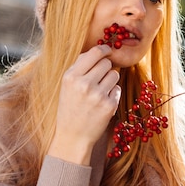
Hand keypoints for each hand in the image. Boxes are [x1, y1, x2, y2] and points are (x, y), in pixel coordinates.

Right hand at [48, 44, 120, 164]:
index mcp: (71, 76)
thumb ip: (79, 67)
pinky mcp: (109, 105)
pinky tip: (102, 102)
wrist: (73, 136)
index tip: (108, 49)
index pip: (94, 53)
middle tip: (99, 78)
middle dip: (106, 67)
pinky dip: (112, 93)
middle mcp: (84, 84)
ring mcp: (98, 95)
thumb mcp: (66, 86)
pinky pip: (117, 89)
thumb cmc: (70, 108)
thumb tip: (98, 50)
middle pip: (106, 63)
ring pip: (114, 74)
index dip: (104, 49)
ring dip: (110, 80)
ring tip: (99, 91)